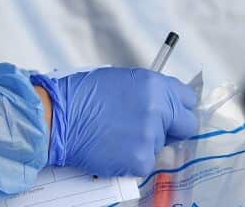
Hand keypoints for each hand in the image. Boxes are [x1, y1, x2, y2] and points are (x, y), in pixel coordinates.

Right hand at [31, 68, 197, 176]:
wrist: (57, 117)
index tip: (172, 114)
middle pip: (186, 126)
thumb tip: (162, 105)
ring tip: (116, 136)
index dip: (178, 108)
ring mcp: (151, 136)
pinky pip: (144, 163)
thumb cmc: (80, 96)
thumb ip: (147, 92)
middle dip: (172, 129)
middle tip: (151, 131)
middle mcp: (158, 109)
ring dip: (144, 144)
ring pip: (160, 146)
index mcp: (154, 85)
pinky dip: (130, 161)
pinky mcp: (140, 160)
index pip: (187, 99)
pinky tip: (111, 149)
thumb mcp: (119, 81)